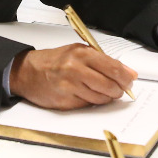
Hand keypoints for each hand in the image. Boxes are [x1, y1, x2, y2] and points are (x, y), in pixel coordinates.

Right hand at [10, 45, 137, 109]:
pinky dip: (92, 101)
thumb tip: (129, 73)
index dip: (126, 77)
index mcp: (82, 54)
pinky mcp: (65, 101)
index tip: (130, 81)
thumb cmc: (55, 61)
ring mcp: (70, 87)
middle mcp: (75, 70)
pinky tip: (87, 95)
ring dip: (106, 97)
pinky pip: (88, 105)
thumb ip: (104, 62)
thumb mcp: (79, 53)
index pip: (113, 68)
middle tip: (119, 90)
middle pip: (109, 85)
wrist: (27, 72)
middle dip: (118, 90)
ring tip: (102, 92)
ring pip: (101, 98)